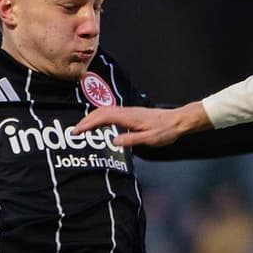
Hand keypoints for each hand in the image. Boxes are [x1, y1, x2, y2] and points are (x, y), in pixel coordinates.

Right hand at [71, 101, 210, 148]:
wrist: (178, 120)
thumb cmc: (165, 131)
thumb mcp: (150, 139)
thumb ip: (131, 140)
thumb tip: (113, 141)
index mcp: (129, 117)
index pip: (102, 117)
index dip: (88, 124)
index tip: (78, 131)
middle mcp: (126, 111)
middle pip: (100, 112)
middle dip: (85, 121)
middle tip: (75, 132)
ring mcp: (128, 111)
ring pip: (104, 111)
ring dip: (91, 118)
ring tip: (82, 129)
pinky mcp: (131, 113)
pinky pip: (110, 113)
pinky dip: (99, 117)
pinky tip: (98, 125)